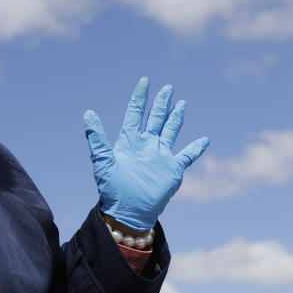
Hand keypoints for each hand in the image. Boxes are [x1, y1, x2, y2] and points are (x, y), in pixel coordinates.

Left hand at [83, 77, 208, 229]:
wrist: (128, 211)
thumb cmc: (112, 189)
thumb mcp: (102, 161)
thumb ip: (97, 137)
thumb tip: (88, 113)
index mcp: (129, 141)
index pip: (135, 112)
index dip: (140, 97)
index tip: (145, 81)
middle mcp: (146, 145)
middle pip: (155, 118)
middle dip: (161, 102)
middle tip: (167, 87)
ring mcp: (160, 156)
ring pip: (170, 131)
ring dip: (176, 117)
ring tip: (181, 103)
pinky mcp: (172, 169)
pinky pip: (187, 156)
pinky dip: (196, 148)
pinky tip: (205, 139)